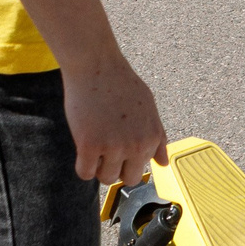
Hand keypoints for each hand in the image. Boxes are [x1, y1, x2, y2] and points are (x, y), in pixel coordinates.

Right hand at [65, 51, 170, 186]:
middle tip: (105, 149)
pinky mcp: (89, 146)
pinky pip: (85, 173)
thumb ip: (157, 137)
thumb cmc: (121, 84)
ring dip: (99, 167)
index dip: (128, 159)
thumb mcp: (148, 108)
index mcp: (152, 137)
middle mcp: (136, 146)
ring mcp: (113, 147)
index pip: (142, 168)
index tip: (118, 142)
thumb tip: (163, 164)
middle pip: (127, 179)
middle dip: (116, 168)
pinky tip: (82, 148)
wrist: (96, 66)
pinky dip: (82, 166)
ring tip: (95, 144)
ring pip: (106, 178)